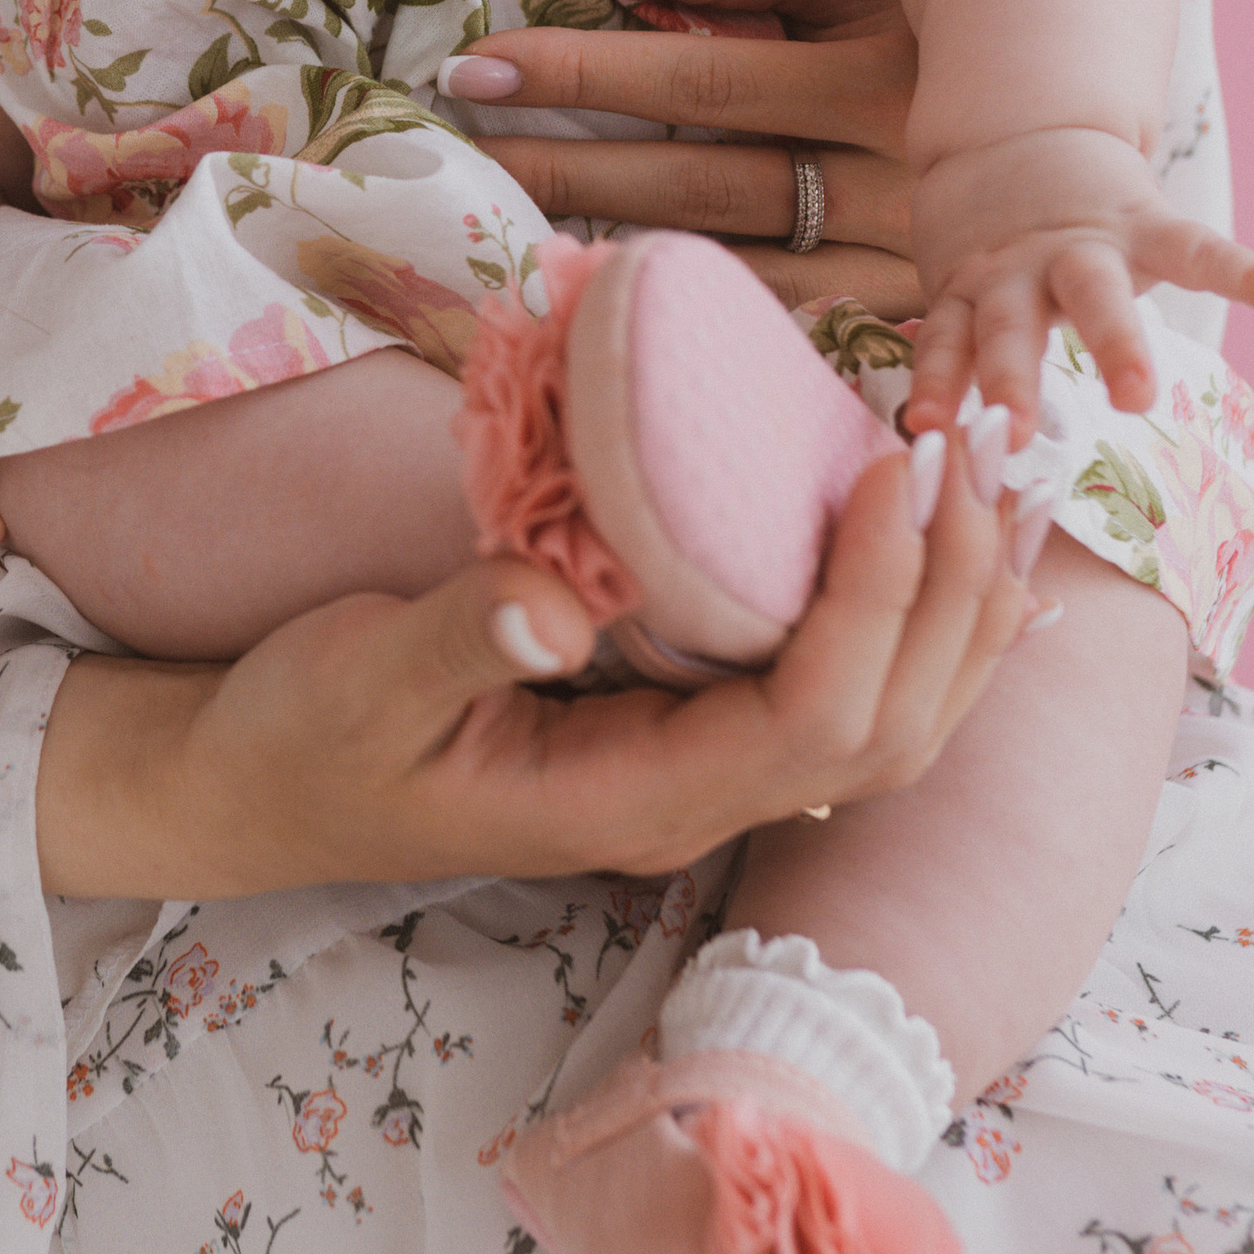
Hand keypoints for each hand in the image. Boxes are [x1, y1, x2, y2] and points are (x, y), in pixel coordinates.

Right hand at [37, 427, 1027, 898]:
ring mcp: (696, 778)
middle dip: (954, 598)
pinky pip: (837, 692)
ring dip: (957, 611)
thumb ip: (455, 642)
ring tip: (991, 478)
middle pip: (889, 734)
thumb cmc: (304, 738)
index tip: (893, 470)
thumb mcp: (353, 685)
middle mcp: (688, 804)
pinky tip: (939, 543)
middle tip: (974, 449)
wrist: (261, 790)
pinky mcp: (686, 733)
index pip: (810, 724)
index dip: (875, 603)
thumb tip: (552, 601)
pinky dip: (909, 619)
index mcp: (628, 801)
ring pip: (887, 725)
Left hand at [441, 0, 921, 313]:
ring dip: (604, 248)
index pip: (698, 77)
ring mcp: (902, 259)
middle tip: (454, 153)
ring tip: (494, 229)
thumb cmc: (932, 9)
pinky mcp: (902, 318)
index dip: (580, 73)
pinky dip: (684, 313)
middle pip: (697, 183)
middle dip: (563, 168)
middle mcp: (895, 173)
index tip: (474, 65)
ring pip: (727, 264)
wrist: (1064, 120)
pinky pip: (774, 324)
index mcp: (881, 68)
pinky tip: (596, 300)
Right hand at [907, 126, 1253, 436]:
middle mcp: (1070, 253)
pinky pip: (941, 340)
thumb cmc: (1092, 217)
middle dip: (1114, 344)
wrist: (1002, 139)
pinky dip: (931, 383)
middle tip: (1137, 398)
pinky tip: (920, 424)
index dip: (1252, 275)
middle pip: (1095, 294)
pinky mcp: (952, 288)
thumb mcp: (1143, 231)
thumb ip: (1187, 277)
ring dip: (1005, 380)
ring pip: (1004, 324)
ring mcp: (1005, 271)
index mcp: (1134, 234)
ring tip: (1008, 435)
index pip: (1202, 252)